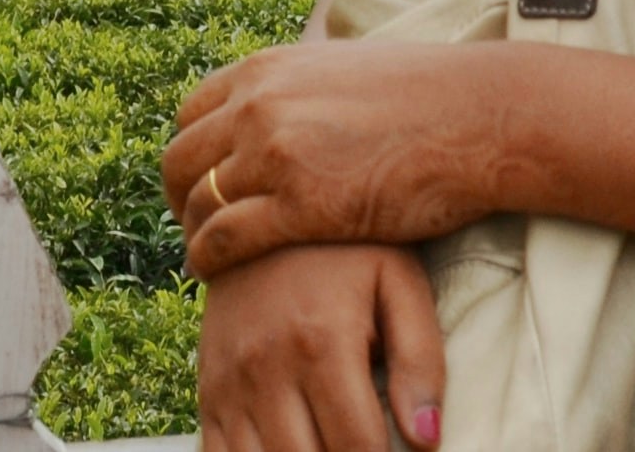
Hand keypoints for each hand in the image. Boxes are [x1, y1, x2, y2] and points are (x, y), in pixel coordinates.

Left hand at [166, 41, 526, 275]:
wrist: (480, 118)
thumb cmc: (428, 98)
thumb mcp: (345, 69)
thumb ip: (301, 87)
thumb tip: (284, 104)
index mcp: (269, 68)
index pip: (190, 114)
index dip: (190, 156)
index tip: (203, 184)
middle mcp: (260, 104)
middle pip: (179, 160)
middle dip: (180, 199)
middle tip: (199, 228)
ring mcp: (277, 153)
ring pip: (196, 204)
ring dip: (195, 235)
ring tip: (210, 258)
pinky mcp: (300, 205)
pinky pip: (222, 241)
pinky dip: (208, 262)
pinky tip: (219, 277)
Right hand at [197, 243, 445, 451]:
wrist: (256, 206)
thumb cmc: (343, 248)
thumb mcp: (397, 281)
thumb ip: (419, 359)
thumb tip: (427, 439)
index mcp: (321, 342)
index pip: (359, 446)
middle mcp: (266, 368)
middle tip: (364, 446)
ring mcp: (228, 382)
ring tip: (331, 445)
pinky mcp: (207, 390)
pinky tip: (289, 448)